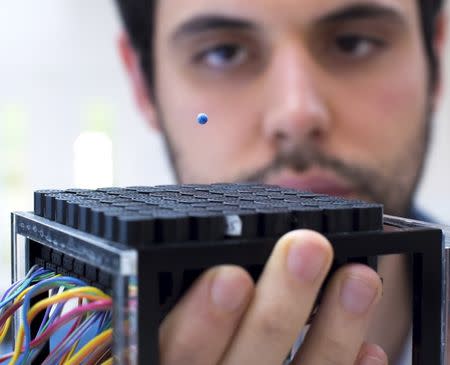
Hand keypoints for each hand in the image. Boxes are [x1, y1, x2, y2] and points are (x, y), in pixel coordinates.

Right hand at [159, 230, 385, 364]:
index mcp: (169, 364)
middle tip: (307, 248)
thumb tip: (220, 260)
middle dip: (279, 304)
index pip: (178, 349)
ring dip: (335, 331)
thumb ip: (185, 308)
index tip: (230, 275)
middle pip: (245, 361)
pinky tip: (369, 348)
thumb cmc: (192, 355)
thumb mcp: (171, 332)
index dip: (202, 319)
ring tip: (359, 279)